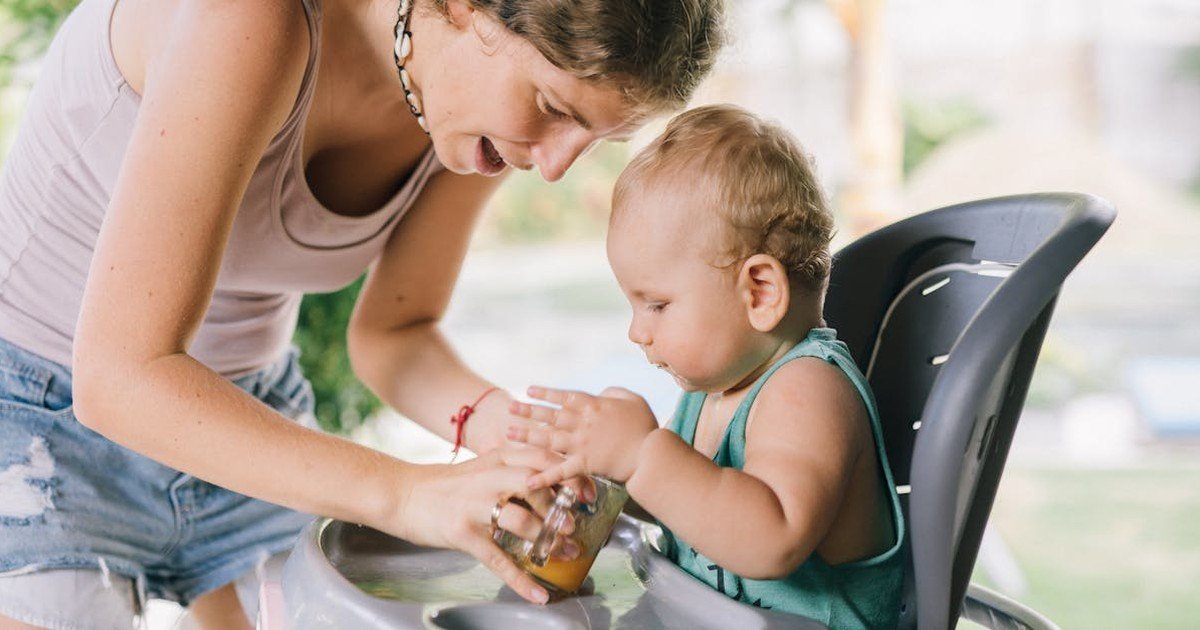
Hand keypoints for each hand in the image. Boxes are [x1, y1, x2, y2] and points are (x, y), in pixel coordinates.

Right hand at [383, 444, 564, 603]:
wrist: (403, 494)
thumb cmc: (447, 484)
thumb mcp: (483, 467)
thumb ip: (515, 472)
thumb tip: (553, 486)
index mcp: (499, 458)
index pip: (544, 459)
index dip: (571, 475)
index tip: (589, 492)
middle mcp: (490, 477)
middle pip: (538, 486)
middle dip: (564, 507)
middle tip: (577, 525)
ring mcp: (476, 505)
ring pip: (523, 521)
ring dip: (548, 539)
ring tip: (565, 552)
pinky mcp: (463, 533)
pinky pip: (498, 559)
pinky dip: (521, 580)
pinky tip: (538, 594)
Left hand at [507, 386, 657, 486]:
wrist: (650, 453)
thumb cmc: (645, 425)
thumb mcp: (632, 398)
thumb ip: (613, 392)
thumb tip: (601, 393)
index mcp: (593, 405)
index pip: (564, 396)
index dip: (545, 393)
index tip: (529, 391)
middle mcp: (582, 422)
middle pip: (550, 415)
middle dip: (528, 412)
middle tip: (509, 409)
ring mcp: (581, 444)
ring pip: (549, 438)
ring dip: (527, 436)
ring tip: (509, 433)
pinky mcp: (584, 464)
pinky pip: (560, 471)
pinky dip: (544, 477)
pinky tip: (527, 480)